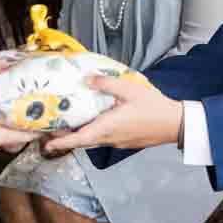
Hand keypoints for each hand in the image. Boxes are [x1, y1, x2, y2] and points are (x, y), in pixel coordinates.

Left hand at [41, 74, 184, 154]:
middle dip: (67, 139)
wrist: (175, 124)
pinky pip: (105, 139)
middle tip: (52, 132)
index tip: (47, 144)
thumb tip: (87, 79)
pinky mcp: (126, 142)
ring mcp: (118, 142)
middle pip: (83, 142)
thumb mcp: (129, 88)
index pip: (79, 139)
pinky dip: (94, 134)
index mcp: (107, 127)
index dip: (61, 142)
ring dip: (80, 136)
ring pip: (93, 141)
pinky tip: (95, 123)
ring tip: (70, 126)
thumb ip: (107, 83)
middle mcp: (110, 138)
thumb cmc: (153, 106)